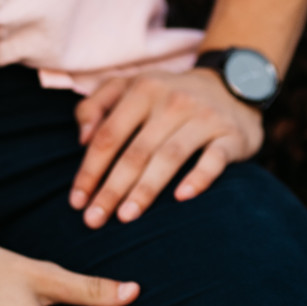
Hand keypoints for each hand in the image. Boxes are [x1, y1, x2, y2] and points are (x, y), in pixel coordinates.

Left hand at [69, 68, 263, 226]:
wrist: (230, 87)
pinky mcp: (230, 135)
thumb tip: (82, 139)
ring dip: (145, 189)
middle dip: (112, 188)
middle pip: (136, 151)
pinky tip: (180, 198)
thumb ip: (96, 105)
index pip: (109, 134)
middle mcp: (172, 101)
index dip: (90, 168)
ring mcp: (203, 117)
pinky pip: (213, 160)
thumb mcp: (130, 86)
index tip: (76, 201)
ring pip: (169, 156)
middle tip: (94, 219)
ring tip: (126, 217)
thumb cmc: (167, 95)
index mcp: (142, 89)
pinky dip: (198, 178)